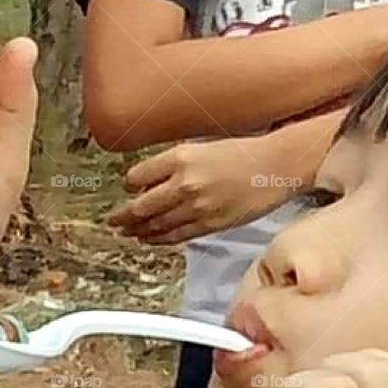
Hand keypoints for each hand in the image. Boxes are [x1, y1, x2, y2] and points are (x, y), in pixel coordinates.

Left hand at [107, 135, 300, 244]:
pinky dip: (159, 239)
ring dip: (138, 230)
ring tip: (127, 232)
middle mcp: (185, 182)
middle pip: (141, 206)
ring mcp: (197, 206)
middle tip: (113, 221)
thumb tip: (150, 185)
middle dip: (123, 216)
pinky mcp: (210, 224)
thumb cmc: (242, 154)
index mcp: (181, 157)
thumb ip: (174, 165)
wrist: (274, 166)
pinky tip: (150, 238)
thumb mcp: (201, 147)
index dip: (128, 185)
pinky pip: (176, 236)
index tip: (125, 190)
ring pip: (156, 225)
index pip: (138, 176)